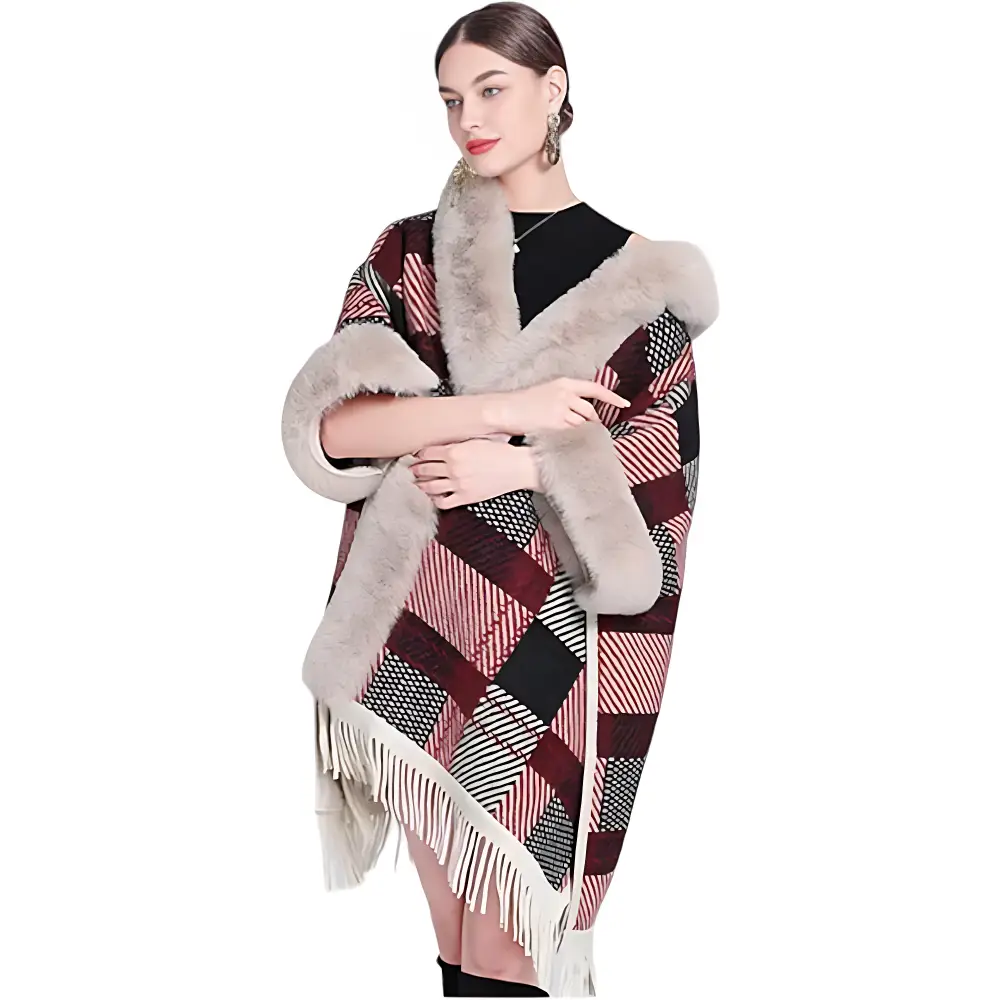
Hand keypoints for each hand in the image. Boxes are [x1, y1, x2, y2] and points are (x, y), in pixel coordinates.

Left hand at [410, 436, 536, 508]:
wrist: (516, 467)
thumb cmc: (500, 452)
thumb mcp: (476, 440)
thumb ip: (456, 444)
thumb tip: (442, 446)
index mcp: (455, 451)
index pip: (427, 453)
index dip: (419, 454)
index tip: (416, 455)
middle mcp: (453, 468)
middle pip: (425, 469)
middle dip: (416, 469)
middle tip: (412, 469)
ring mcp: (458, 484)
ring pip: (430, 486)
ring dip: (421, 484)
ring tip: (418, 482)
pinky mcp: (465, 497)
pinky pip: (443, 502)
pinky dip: (435, 500)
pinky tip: (433, 496)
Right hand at [493, 377, 629, 434]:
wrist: (505, 410)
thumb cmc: (523, 403)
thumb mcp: (547, 392)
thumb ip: (566, 399)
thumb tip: (582, 413)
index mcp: (565, 384)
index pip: (595, 389)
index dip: (612, 397)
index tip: (624, 403)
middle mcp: (566, 394)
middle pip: (590, 412)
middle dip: (592, 424)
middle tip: (589, 432)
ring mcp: (561, 409)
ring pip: (581, 425)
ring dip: (581, 433)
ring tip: (574, 440)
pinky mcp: (555, 424)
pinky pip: (571, 434)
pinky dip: (573, 440)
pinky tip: (569, 444)